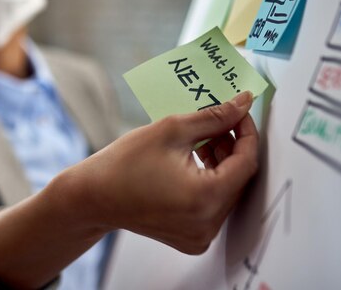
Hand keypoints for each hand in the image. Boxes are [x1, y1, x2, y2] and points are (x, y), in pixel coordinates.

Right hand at [0, 91, 258, 287]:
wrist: (93, 197)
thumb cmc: (125, 163)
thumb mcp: (172, 129)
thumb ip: (214, 116)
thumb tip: (243, 102)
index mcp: (205, 198)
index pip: (246, 161)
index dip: (247, 132)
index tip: (241, 111)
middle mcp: (207, 224)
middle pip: (239, 178)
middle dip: (233, 145)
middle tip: (222, 119)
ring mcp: (200, 235)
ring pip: (227, 191)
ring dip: (223, 162)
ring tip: (207, 136)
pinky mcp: (192, 238)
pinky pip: (213, 204)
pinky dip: (211, 180)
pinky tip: (197, 157)